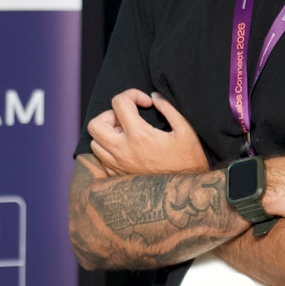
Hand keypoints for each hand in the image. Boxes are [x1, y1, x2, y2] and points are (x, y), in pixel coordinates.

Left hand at [88, 89, 209, 175]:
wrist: (188, 190)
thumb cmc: (190, 159)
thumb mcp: (186, 129)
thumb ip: (168, 108)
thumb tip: (153, 97)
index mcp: (139, 135)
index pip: (119, 103)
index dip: (132, 95)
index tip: (146, 103)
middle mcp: (123, 151)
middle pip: (95, 124)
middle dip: (110, 115)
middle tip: (127, 118)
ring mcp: (118, 166)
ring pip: (94, 143)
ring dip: (107, 133)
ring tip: (127, 133)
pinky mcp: (118, 177)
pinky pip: (101, 159)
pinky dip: (109, 149)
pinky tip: (127, 148)